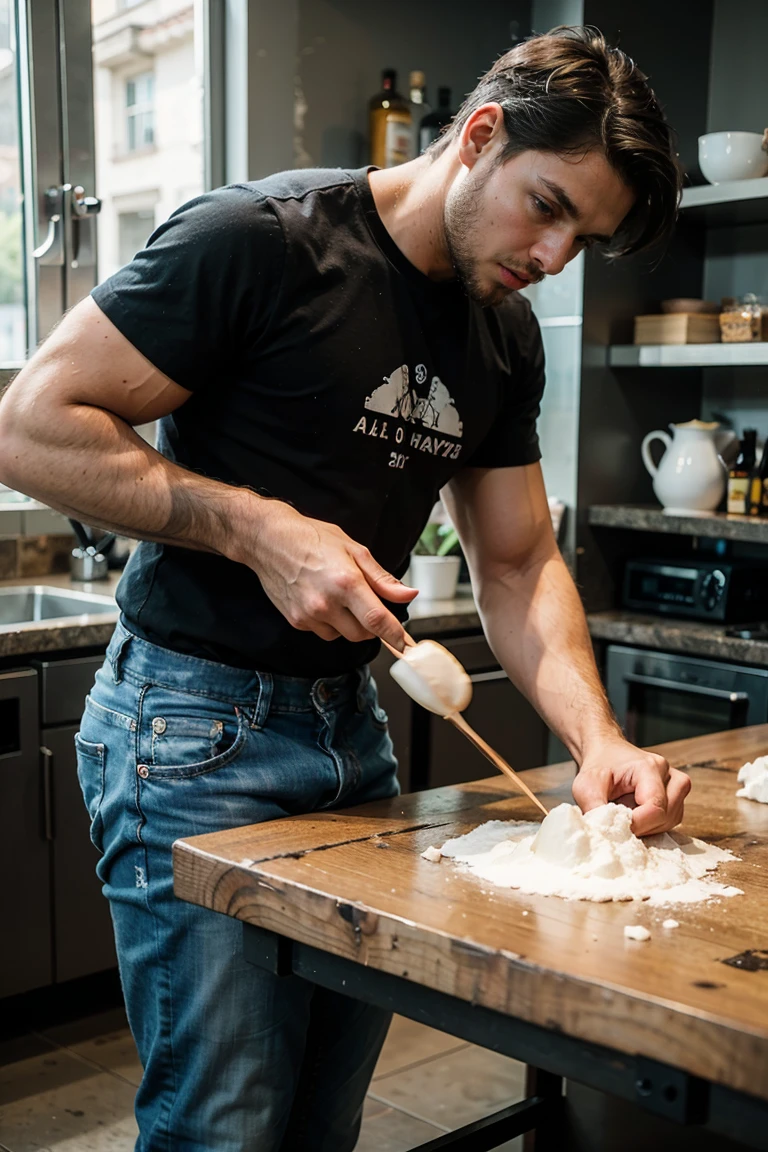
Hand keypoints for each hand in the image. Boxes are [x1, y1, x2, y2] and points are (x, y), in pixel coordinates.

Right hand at [243, 499, 417, 645]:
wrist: (269, 540)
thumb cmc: (312, 539)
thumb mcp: (354, 550)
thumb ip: (382, 579)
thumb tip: (408, 595)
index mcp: (346, 582)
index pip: (377, 620)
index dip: (395, 636)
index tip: (405, 645)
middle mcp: (327, 603)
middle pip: (363, 634)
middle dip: (371, 625)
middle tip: (366, 603)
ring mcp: (309, 615)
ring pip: (343, 635)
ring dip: (349, 624)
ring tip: (338, 596)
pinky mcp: (296, 621)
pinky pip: (324, 632)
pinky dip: (330, 622)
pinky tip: (321, 600)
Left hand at [571, 737, 690, 836]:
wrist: (607, 752)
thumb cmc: (599, 765)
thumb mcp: (586, 785)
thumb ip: (594, 809)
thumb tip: (603, 834)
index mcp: (651, 767)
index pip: (655, 808)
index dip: (635, 824)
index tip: (614, 824)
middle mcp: (670, 776)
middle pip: (665, 818)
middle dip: (639, 826)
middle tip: (617, 817)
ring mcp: (677, 787)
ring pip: (669, 823)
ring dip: (645, 826)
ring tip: (626, 810)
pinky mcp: (677, 798)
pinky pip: (669, 822)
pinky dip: (651, 825)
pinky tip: (635, 813)